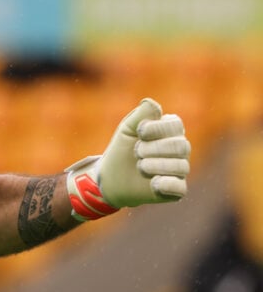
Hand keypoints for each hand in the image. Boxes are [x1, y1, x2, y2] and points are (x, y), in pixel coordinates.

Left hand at [67, 98, 190, 221]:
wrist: (110, 178)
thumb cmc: (121, 150)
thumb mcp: (127, 130)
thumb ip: (140, 115)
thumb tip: (151, 102)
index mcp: (170, 132)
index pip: (176, 125)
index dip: (157, 128)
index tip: (139, 133)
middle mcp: (179, 150)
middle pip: (181, 145)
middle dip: (153, 148)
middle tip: (136, 152)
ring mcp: (179, 170)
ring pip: (180, 166)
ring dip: (154, 165)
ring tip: (139, 166)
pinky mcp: (175, 189)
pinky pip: (180, 187)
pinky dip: (166, 184)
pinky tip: (153, 183)